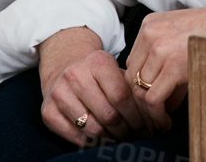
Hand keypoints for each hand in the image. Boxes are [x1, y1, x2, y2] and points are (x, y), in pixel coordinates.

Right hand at [38, 27, 157, 143]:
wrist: (63, 65)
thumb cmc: (98, 73)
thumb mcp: (115, 71)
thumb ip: (133, 91)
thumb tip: (158, 120)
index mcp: (97, 62)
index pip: (122, 97)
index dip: (137, 117)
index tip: (148, 128)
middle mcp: (75, 75)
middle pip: (108, 115)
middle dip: (127, 131)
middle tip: (137, 137)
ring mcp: (59, 93)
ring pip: (93, 128)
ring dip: (111, 139)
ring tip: (122, 139)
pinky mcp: (47, 111)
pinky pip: (75, 137)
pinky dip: (92, 142)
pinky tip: (103, 139)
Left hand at [121, 0, 205, 123]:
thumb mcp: (183, 39)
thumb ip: (166, 60)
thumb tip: (158, 95)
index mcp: (151, 24)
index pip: (133, 62)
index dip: (140, 84)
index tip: (151, 100)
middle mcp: (150, 34)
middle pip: (131, 76)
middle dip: (141, 98)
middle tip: (154, 114)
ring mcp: (160, 48)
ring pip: (139, 89)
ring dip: (150, 109)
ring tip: (162, 119)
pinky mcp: (173, 65)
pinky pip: (152, 98)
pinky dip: (157, 114)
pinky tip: (167, 120)